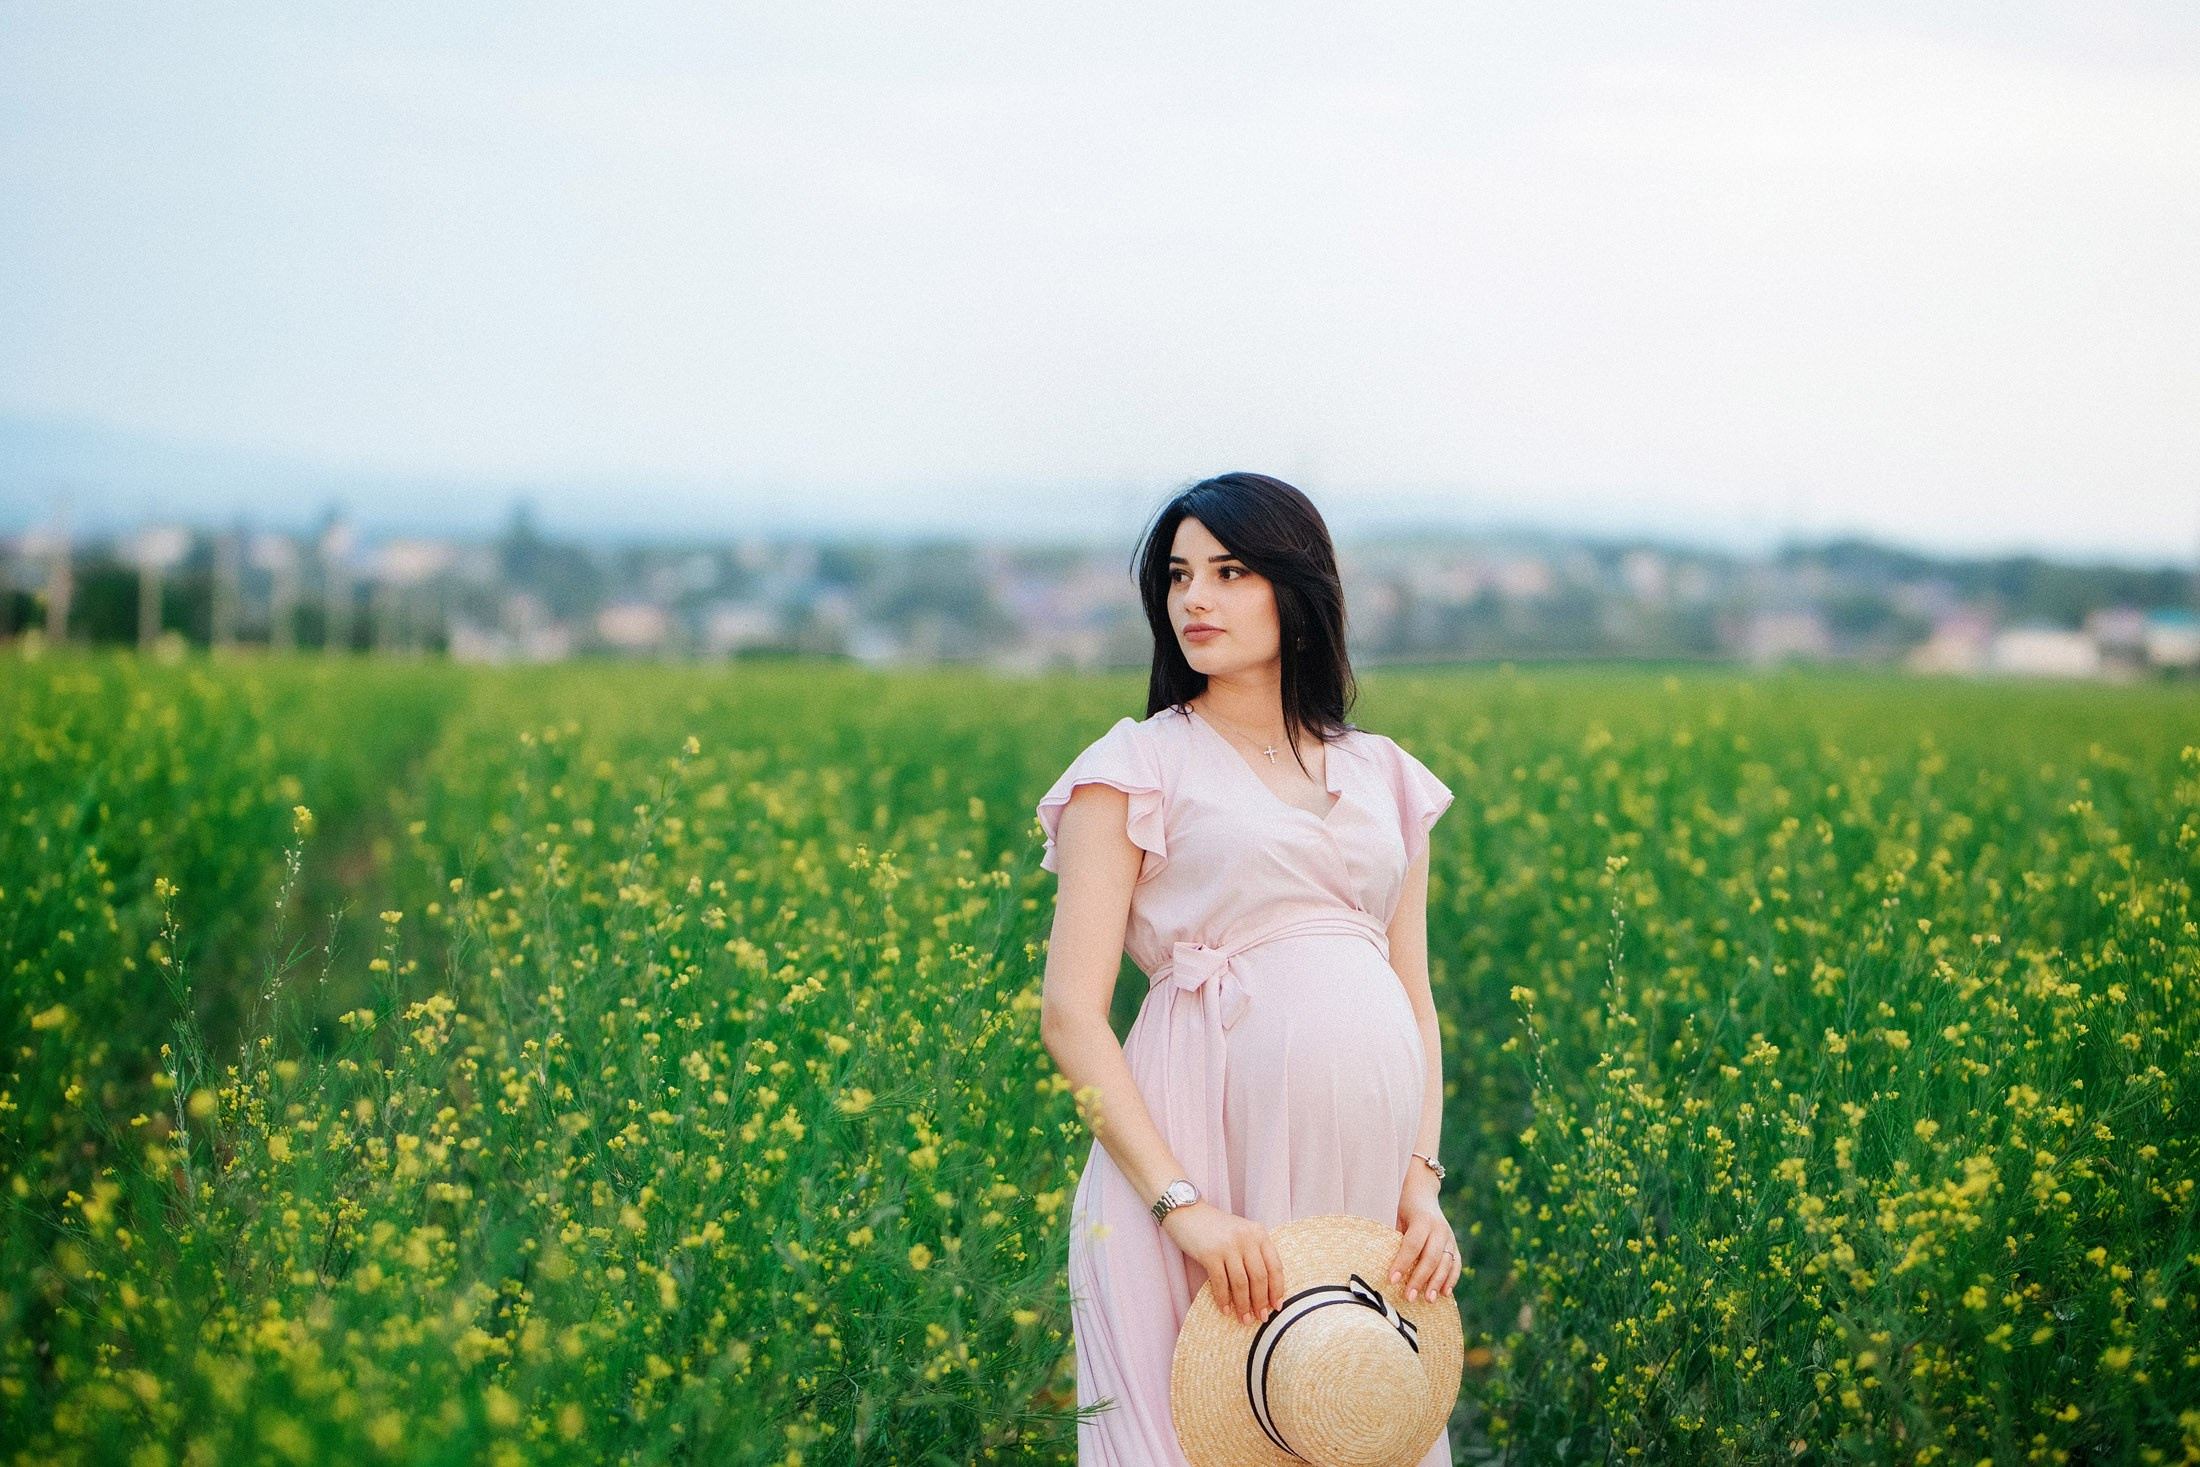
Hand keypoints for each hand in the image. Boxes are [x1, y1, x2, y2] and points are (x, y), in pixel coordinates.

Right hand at [1161, 1201, 1286, 1325]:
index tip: (1277, 1306)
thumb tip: (1264, 1292)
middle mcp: (1246, 1238)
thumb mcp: (1242, 1234)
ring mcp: (1228, 1246)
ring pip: (1241, 1283)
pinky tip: (1224, 1310)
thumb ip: (1254, 1254)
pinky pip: (1220, 1282)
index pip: (1275, 1266)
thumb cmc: (1216, 1228)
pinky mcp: (1210, 1254)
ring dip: (1243, 1305)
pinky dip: (1223, 1299)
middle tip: (1261, 1318)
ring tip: (1244, 1319)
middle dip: (1261, 1302)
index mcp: (1259, 1234)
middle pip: (1259, 1277)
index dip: (1277, 1289)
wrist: (1187, 1212)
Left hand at [1388, 1178, 1459, 1303]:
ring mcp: (1449, 1237)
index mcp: (1422, 1220)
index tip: (1391, 1280)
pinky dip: (1451, 1279)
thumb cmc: (1406, 1211)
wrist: (1424, 1194)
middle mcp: (1439, 1229)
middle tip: (1409, 1297)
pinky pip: (1456, 1264)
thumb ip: (1399, 1241)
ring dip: (1436, 1283)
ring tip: (1428, 1300)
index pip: (1412, 1245)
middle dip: (1419, 1279)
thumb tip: (1388, 1268)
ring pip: (1445, 1263)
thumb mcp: (1399, 1220)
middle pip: (1430, 1257)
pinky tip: (1444, 1293)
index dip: (1402, 1263)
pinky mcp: (1455, 1245)